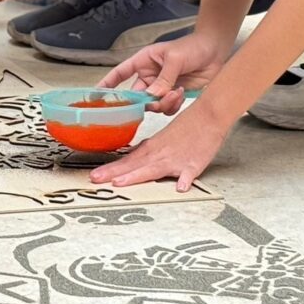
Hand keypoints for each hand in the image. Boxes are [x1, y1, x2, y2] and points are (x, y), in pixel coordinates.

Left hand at [90, 101, 227, 191]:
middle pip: (134, 165)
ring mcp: (175, 159)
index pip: (128, 160)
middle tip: (95, 179)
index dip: (111, 168)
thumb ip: (149, 150)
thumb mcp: (163, 138)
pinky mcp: (193, 164)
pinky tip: (180, 188)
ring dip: (136, 176)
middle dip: (114, 173)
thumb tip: (135, 157)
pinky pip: (188, 174)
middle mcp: (160, 154)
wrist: (208, 115)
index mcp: (152, 147)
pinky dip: (184, 180)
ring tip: (120, 183)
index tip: (95, 175)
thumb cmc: (188, 126)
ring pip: (153, 169)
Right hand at [97, 35, 225, 114]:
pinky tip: (181, 93)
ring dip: (162, 104)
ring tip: (175, 92)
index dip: (107, 84)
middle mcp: (149, 76)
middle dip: (144, 102)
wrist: (215, 52)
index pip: (120, 73)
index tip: (95, 96)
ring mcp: (161, 87)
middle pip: (136, 96)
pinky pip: (166, 108)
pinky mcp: (173, 95)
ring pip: (152, 105)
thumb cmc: (193, 47)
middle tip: (154, 101)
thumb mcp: (175, 59)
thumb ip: (164, 78)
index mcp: (143, 61)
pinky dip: (172, 105)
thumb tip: (152, 96)